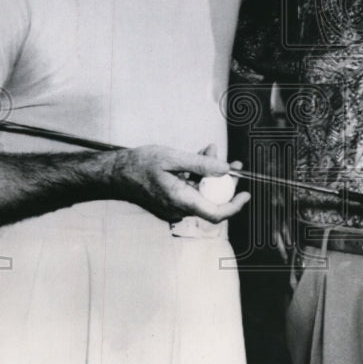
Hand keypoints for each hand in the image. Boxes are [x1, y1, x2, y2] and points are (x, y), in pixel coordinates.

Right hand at [111, 144, 249, 222]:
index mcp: (181, 200)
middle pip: (212, 199)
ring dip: (210, 173)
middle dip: (224, 180)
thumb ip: (201, 164)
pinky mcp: (173, 201)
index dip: (234, 206)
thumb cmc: (140, 164)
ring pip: (203, 193)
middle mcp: (180, 208)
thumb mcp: (172, 157)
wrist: (117, 172)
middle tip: (231, 162)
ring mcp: (175, 206)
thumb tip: (225, 169)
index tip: (245, 194)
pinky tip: (198, 158)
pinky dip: (199, 175)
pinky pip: (193, 191)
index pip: (215, 213)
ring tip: (209, 151)